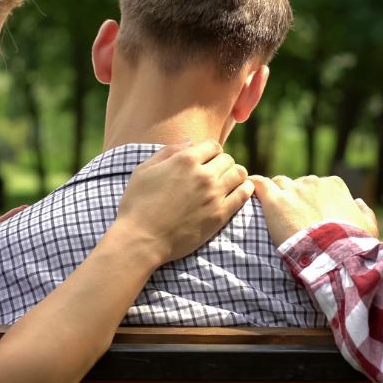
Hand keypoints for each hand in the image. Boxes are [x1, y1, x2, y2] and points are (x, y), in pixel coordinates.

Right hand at [116, 140, 252, 263]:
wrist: (142, 239)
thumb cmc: (138, 204)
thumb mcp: (144, 170)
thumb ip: (168, 151)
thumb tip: (190, 142)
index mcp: (185, 160)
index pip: (213, 146)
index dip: (210, 152)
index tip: (206, 160)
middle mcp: (203, 175)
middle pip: (228, 159)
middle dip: (222, 163)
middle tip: (215, 173)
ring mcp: (214, 195)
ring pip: (240, 174)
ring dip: (235, 175)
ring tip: (227, 182)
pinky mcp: (220, 215)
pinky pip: (243, 195)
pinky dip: (245, 189)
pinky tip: (239, 191)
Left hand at [251, 174, 378, 246]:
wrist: (334, 257)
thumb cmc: (353, 246)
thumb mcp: (369, 229)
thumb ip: (364, 212)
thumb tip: (358, 203)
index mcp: (335, 185)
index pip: (318, 186)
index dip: (312, 201)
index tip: (310, 215)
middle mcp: (313, 183)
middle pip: (298, 185)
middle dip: (295, 199)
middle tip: (291, 219)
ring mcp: (293, 191)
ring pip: (279, 184)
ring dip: (277, 194)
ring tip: (273, 212)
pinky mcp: (275, 202)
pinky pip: (259, 184)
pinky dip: (254, 185)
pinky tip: (249, 191)